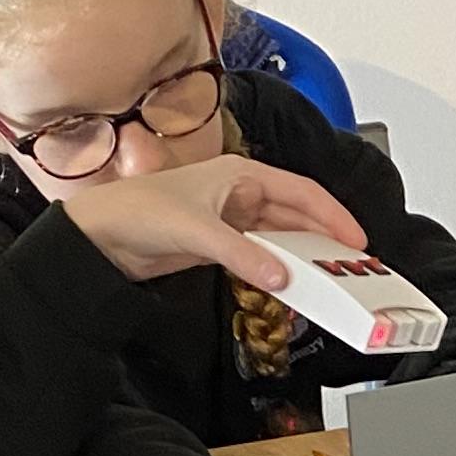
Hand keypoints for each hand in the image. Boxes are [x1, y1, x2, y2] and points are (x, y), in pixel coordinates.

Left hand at [58, 154, 366, 287]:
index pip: (302, 191)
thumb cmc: (137, 210)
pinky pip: (260, 255)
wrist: (99, 235)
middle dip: (324, 238)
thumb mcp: (196, 230)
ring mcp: (230, 219)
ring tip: (328, 276)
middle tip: (351, 265)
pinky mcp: (218, 244)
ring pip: (280, 237)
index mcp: (241, 174)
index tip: (356, 240)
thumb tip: (282, 276)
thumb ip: (242, 254)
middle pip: (296, 215)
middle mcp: (239, 193)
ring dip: (302, 256)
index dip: (333, 215)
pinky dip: (277, 268)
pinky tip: (290, 282)